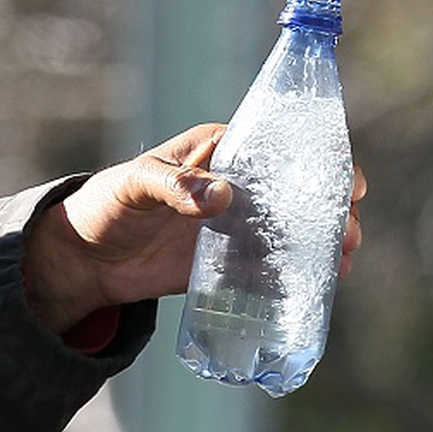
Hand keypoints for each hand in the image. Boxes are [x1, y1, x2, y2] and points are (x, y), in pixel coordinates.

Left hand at [22, 123, 367, 334]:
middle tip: (349, 232)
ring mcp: (234, 225)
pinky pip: (268, 266)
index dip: (319, 160)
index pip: (279, 146)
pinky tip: (319, 285)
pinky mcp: (226, 263)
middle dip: (330, 208)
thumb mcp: (134, 185)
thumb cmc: (105, 205)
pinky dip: (294, 274)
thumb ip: (172, 185)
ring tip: (342, 262)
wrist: (84, 260)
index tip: (347, 181)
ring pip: (290, 228)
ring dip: (321, 241)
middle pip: (295, 189)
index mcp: (219, 149)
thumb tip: (221, 196)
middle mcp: (234, 183)